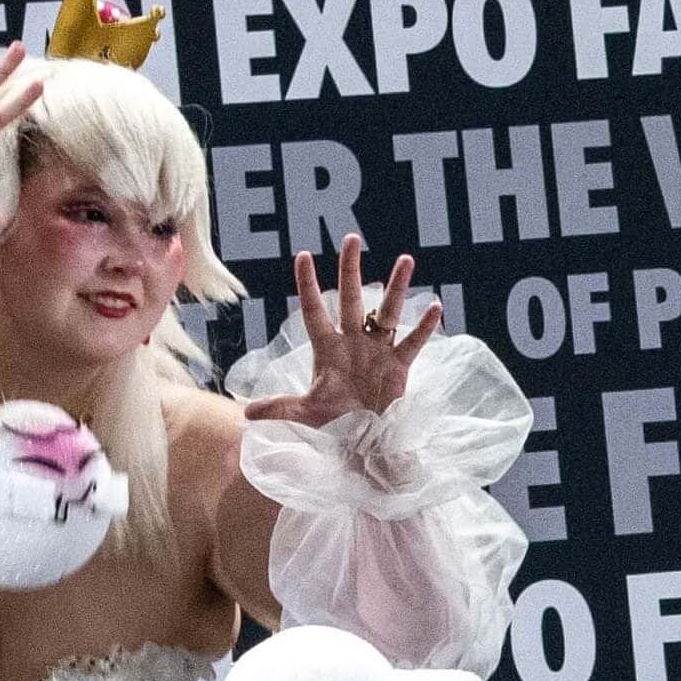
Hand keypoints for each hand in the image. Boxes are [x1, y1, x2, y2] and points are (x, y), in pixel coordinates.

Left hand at [246, 235, 438, 426]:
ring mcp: (377, 351)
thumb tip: (247, 412)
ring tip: (405, 260)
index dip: (308, 285)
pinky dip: (423, 327)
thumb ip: (280, 408)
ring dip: (395, 288)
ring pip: (387, 312)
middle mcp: (353, 342)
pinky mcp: (399, 366)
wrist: (364, 441)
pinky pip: (412, 342)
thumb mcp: (305, 413)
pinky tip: (434, 307)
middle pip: (350, 299)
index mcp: (327, 349)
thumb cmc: (334, 423)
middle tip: (352, 239)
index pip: (314, 310)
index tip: (303, 256)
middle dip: (350, 269)